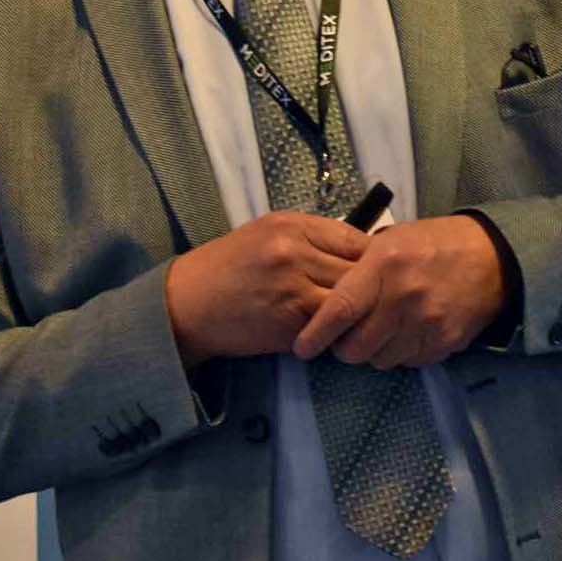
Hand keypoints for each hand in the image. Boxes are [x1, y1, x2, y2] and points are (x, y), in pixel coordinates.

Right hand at [164, 211, 368, 368]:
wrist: (185, 304)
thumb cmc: (227, 268)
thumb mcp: (267, 236)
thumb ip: (311, 240)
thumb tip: (359, 254)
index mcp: (292, 225)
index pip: (356, 240)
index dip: (372, 260)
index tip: (375, 274)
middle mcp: (295, 252)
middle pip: (359, 271)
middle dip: (370, 289)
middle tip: (376, 301)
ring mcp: (293, 288)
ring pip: (350, 302)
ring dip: (358, 315)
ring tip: (360, 321)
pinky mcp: (289, 323)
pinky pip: (330, 328)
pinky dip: (337, 333)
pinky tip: (335, 335)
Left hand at [293, 215, 505, 369]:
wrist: (492, 258)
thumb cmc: (433, 244)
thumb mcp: (390, 240)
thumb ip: (358, 268)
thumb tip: (322, 298)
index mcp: (385, 265)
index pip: (341, 309)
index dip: (316, 334)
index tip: (302, 347)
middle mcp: (404, 297)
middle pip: (356, 347)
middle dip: (343, 347)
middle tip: (345, 336)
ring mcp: (426, 324)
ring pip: (379, 360)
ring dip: (373, 351)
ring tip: (381, 329)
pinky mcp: (444, 343)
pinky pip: (406, 362)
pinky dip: (399, 352)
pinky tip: (406, 332)